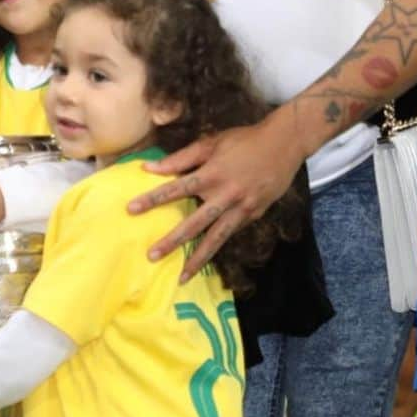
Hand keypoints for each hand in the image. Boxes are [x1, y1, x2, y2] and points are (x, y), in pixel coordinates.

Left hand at [128, 109, 303, 280]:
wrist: (284, 144)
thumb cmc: (243, 140)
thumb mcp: (212, 142)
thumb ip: (181, 158)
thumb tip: (151, 168)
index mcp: (212, 174)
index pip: (176, 189)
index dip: (153, 199)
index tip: (132, 209)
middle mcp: (225, 195)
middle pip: (194, 223)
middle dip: (172, 241)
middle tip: (151, 256)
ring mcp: (241, 208)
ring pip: (216, 239)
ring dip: (198, 259)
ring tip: (182, 276)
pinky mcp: (253, 215)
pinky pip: (231, 234)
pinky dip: (217, 246)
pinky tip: (204, 259)